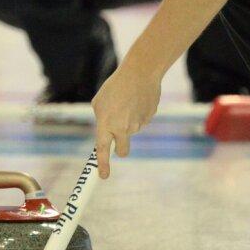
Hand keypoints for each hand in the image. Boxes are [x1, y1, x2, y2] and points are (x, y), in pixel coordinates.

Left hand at [91, 63, 160, 178]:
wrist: (140, 73)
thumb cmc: (115, 86)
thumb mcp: (100, 102)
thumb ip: (101, 120)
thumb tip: (106, 132)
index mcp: (106, 123)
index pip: (102, 150)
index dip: (102, 165)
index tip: (103, 176)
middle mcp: (122, 128)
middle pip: (121, 151)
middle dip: (119, 150)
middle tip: (117, 139)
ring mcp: (138, 125)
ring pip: (131, 131)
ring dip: (128, 122)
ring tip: (127, 102)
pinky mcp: (149, 119)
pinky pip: (140, 121)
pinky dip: (138, 114)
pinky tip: (137, 100)